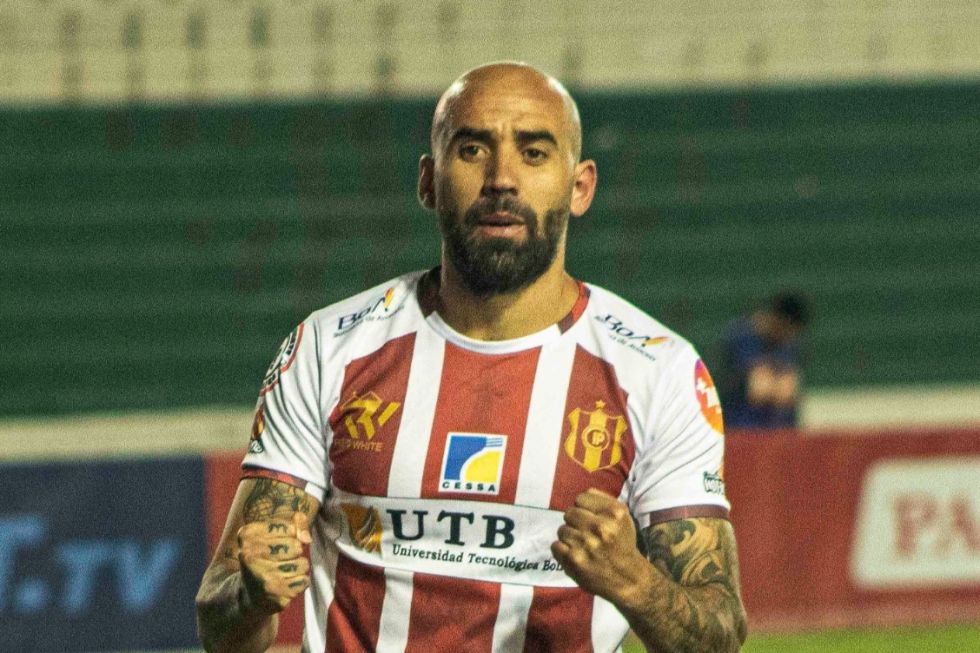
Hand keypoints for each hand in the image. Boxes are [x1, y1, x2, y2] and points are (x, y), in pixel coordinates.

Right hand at [237, 512, 312, 612]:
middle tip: (285, 556)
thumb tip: (307, 538)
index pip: (289, 528)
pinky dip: (301, 581)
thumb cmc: (266, 553)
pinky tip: (289, 581)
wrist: (250, 591)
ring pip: (302, 564)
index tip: (283, 539)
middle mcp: (251, 555)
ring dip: (300, 566)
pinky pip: (303, 581)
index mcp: (248, 534)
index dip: (292, 533)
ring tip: (288, 569)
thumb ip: (296, 521)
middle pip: (296, 547)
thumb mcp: (275, 530)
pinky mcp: (273, 593)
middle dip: (297, 551)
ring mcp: (262, 575)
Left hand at [551, 489, 650, 604]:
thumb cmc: (622, 544)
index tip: (591, 519)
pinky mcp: (574, 560)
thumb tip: (582, 494)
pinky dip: (562, 551)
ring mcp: (586, 544)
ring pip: (561, 530)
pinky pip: (555, 546)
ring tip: (583, 547)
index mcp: (614, 512)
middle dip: (575, 523)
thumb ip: (602, 500)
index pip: (581, 498)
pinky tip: (576, 556)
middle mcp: (601, 527)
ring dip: (569, 538)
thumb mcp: (623, 517)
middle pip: (569, 513)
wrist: (628, 579)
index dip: (584, 509)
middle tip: (586, 535)